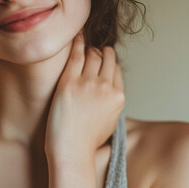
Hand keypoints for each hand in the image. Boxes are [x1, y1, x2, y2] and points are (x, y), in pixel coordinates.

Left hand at [44, 30, 124, 164]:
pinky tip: (77, 36)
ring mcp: (88, 83)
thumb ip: (112, 104)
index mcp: (118, 97)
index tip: (103, 60)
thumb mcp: (110, 123)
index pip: (116, 71)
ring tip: (85, 44)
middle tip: (94, 49)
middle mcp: (106, 87)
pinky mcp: (69, 82)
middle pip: (107, 59)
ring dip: (90, 48)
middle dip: (102, 52)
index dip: (109, 63)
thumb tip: (109, 94)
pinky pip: (76, 55)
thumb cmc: (86, 142)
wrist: (71, 151)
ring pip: (93, 55)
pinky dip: (78, 43)